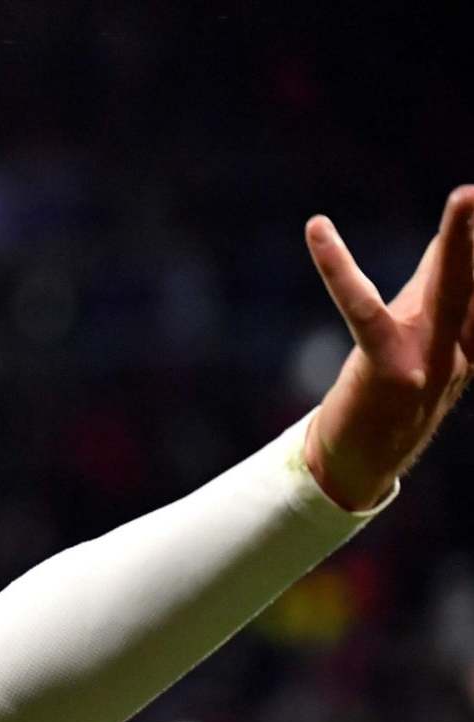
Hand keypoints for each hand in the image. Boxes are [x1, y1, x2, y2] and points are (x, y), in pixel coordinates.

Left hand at [302, 185, 473, 511]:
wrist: (353, 470)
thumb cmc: (381, 403)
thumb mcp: (417, 348)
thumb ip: (429, 298)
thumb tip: (444, 246)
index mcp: (468, 347)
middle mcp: (458, 352)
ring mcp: (430, 362)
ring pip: (451, 289)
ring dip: (459, 241)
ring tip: (469, 196)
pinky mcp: (389, 370)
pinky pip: (363, 310)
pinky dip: (338, 267)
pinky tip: (316, 229)